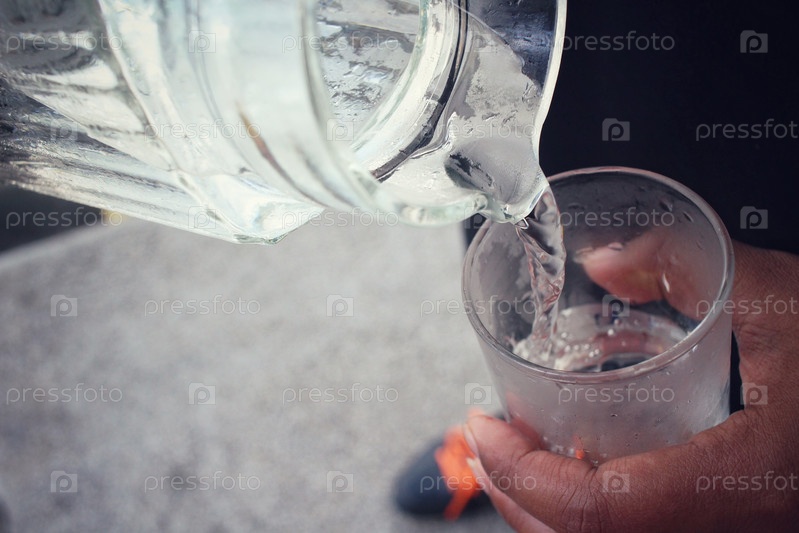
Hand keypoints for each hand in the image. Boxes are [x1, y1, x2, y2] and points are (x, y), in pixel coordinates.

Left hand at [464, 241, 798, 531]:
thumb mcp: (779, 293)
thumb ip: (683, 258)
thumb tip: (604, 261)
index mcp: (752, 480)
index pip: (602, 511)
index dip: (523, 474)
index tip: (483, 425)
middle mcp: (745, 531)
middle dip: (514, 499)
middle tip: (485, 443)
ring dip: (543, 516)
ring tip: (515, 460)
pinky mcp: (738, 531)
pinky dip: (587, 523)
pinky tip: (579, 478)